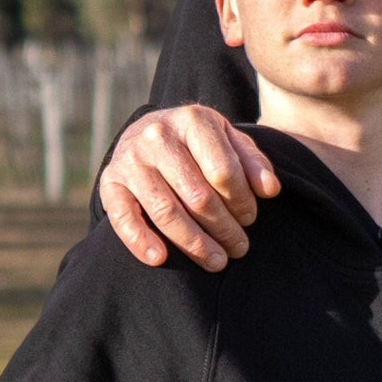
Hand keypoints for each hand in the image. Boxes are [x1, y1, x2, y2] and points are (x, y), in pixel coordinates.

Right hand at [99, 105, 278, 271]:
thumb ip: (253, 163)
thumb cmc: (200, 143)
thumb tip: (270, 190)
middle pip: (197, 195)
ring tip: (217, 261)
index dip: (242, 201)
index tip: (251, 219)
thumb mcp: (230, 141)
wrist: (150, 131)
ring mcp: (131, 159)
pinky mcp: (110, 181)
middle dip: (223, 228)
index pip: (223, 170)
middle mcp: (158, 136)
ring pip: (166, 211)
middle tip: (240, 248)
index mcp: (193, 120)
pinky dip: (140, 240)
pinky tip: (160, 259)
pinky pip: (123, 216)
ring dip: (194, 243)